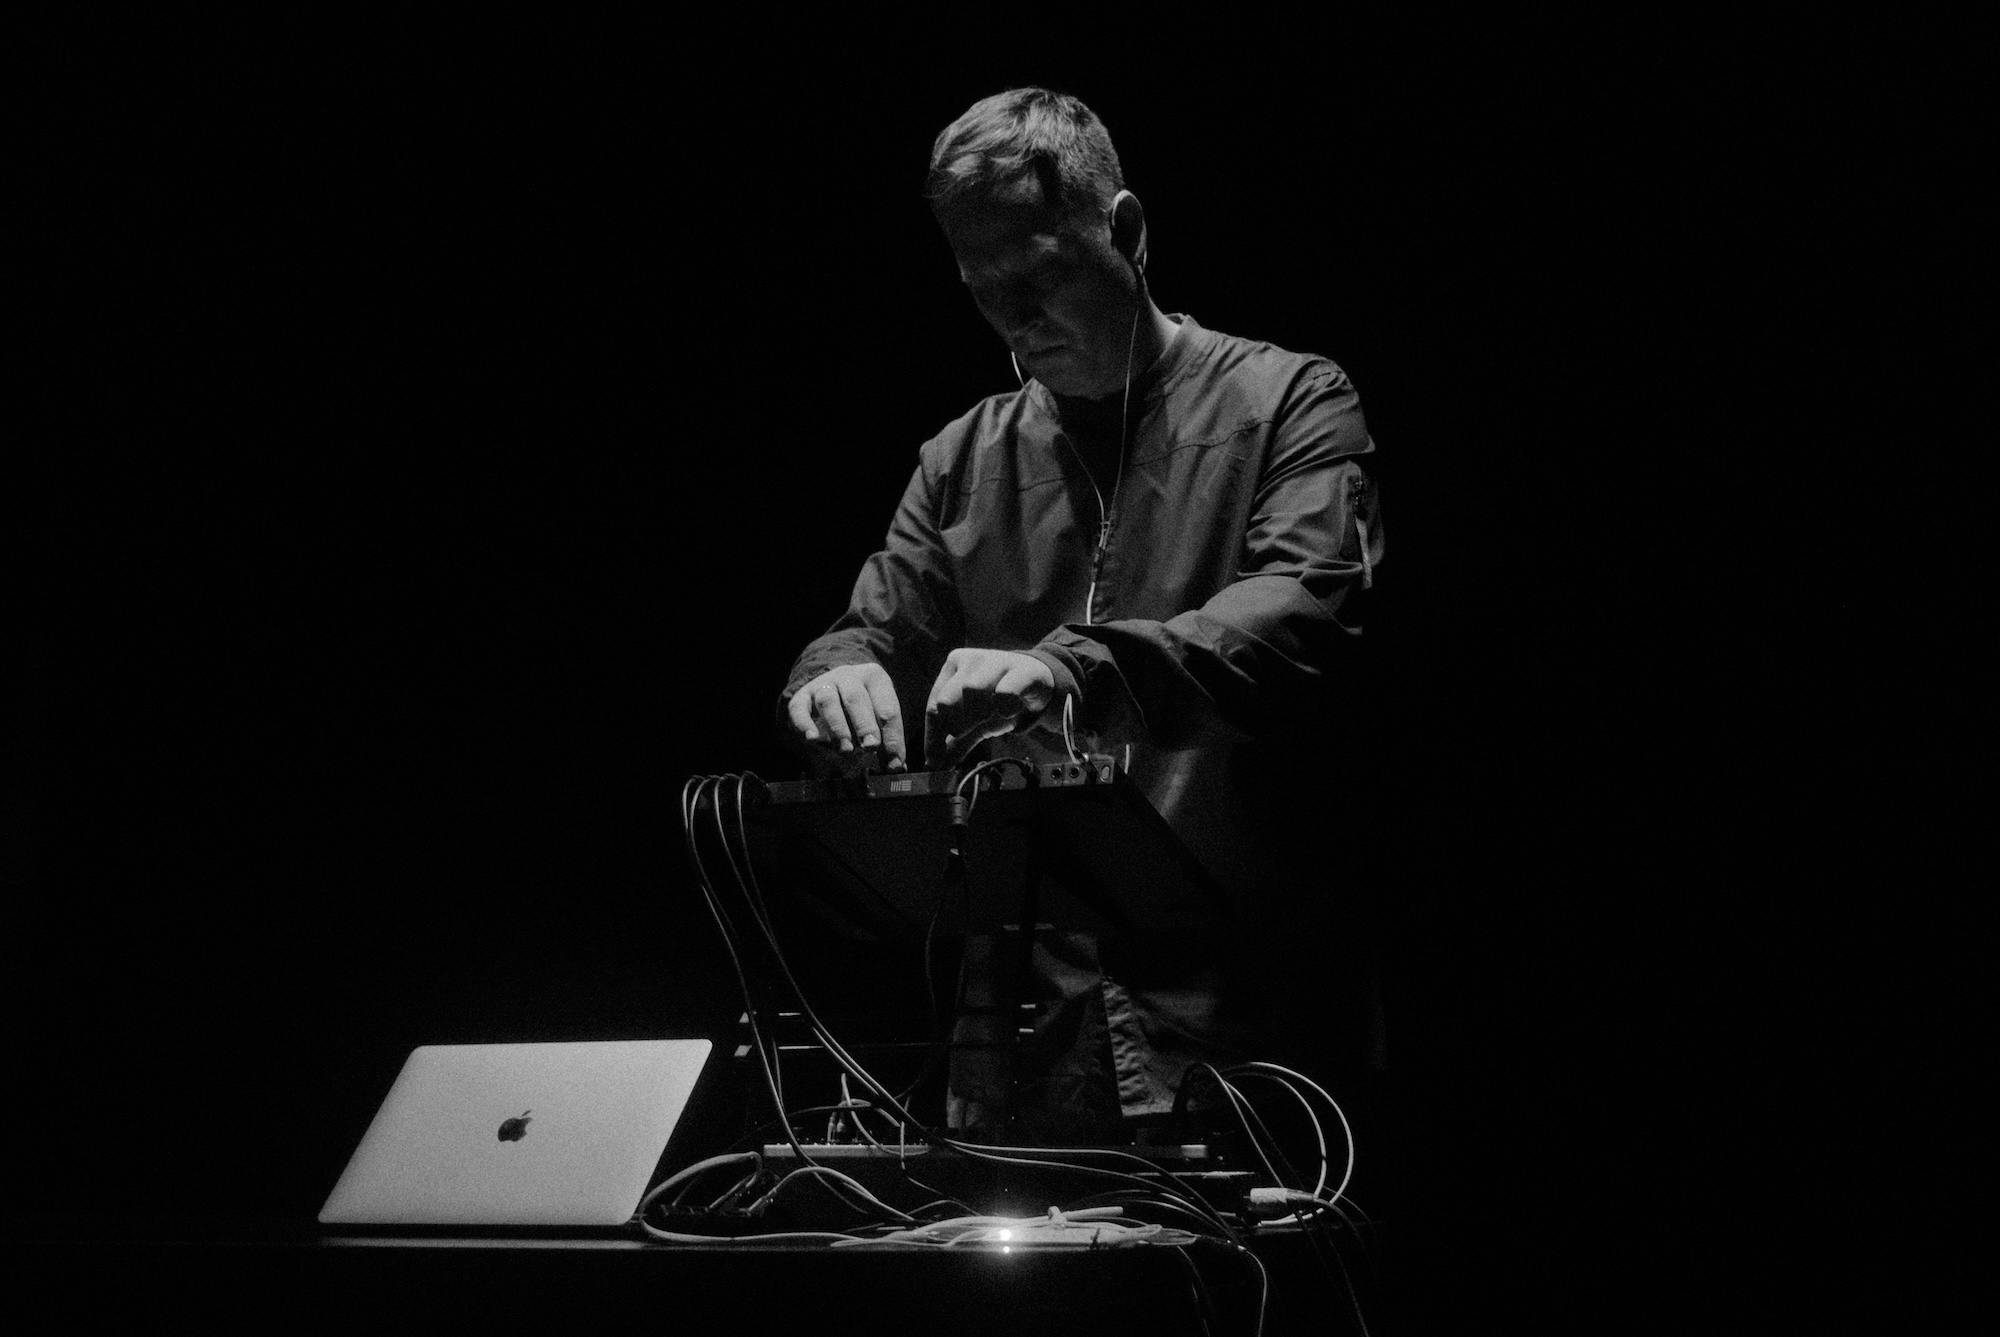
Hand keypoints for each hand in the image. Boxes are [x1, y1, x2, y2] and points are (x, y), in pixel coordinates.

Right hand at [787, 663, 906, 771]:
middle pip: (856, 698)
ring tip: (845, 750)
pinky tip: (812, 739)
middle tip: (870, 747)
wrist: (830, 690)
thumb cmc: (861, 710)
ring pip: (828, 701)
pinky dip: (804, 724)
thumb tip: (897, 767)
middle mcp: (848, 677)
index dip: (892, 736)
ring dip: (837, 727)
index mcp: (875, 679)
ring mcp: (823, 684)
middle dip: (865, 725)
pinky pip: (799, 708)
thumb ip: (887, 743)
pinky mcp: (801, 696)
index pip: (888, 707)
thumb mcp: (878, 719)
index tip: (894, 762)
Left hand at [924, 648, 1055, 768]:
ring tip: (989, 719)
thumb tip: (935, 766)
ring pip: (972, 690)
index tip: (936, 761)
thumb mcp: (974, 721)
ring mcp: (996, 662)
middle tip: (966, 734)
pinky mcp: (1022, 671)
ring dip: (978, 715)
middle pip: (947, 699)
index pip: (934, 706)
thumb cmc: (1000, 699)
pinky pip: (1006, 691)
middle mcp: (970, 660)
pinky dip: (1004, 708)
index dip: (933, 738)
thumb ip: (955, 742)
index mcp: (953, 667)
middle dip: (955, 726)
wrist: (1038, 683)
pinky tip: (1008, 713)